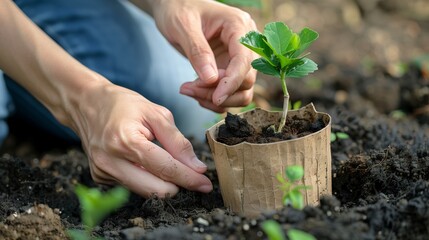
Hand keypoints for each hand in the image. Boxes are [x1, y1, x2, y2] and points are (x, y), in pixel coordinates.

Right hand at [69, 81, 212, 197]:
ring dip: (163, 183)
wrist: (86, 103)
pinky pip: (133, 186)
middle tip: (194, 179)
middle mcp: (110, 161)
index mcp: (125, 141)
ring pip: (145, 192)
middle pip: (154, 190)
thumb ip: (177, 142)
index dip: (188, 178)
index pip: (164, 168)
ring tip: (170, 165)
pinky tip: (146, 162)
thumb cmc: (122, 104)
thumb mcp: (156, 113)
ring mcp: (103, 172)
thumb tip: (196, 167)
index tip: (206, 184)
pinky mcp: (100, 177)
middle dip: (178, 186)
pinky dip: (146, 178)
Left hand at [150, 0, 257, 111]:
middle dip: (219, 92)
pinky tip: (195, 92)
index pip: (244, 60)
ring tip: (189, 91)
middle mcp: (246, 43)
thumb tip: (211, 80)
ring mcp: (239, 57)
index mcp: (239, 25)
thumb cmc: (178, 9)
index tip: (216, 98)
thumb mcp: (183, 26)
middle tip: (188, 89)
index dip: (232, 82)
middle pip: (246, 80)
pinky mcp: (230, 68)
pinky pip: (231, 93)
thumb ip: (198, 51)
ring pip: (242, 91)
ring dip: (217, 99)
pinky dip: (215, 99)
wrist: (175, 7)